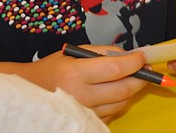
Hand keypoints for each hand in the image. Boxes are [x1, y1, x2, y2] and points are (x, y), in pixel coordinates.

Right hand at [33, 46, 148, 122]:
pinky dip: (118, 101)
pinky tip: (114, 91)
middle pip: (123, 89)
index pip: (116, 69)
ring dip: (131, 90)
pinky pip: (112, 113)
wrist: (31, 91)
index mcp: (76, 74)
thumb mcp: (75, 52)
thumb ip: (103, 52)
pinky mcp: (86, 122)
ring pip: (121, 103)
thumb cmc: (53, 68)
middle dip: (140, 77)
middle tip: (144, 68)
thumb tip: (129, 56)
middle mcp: (80, 96)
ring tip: (130, 78)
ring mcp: (83, 113)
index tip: (142, 56)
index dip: (134, 62)